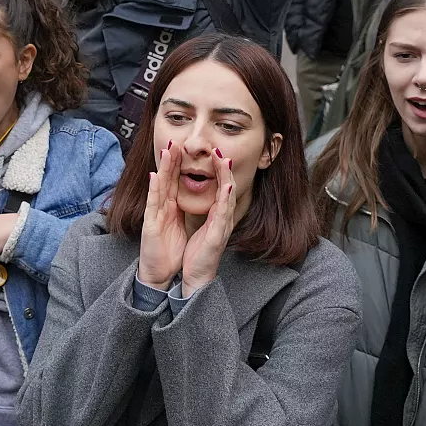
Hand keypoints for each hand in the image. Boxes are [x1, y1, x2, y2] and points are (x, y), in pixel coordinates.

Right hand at [138, 141, 187, 290]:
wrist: (160, 273)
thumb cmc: (169, 252)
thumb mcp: (179, 227)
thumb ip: (180, 209)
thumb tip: (186, 195)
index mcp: (171, 208)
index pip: (176, 182)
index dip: (180, 165)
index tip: (186, 148)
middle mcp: (162, 208)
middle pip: (167, 179)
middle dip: (171, 160)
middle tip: (175, 140)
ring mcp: (155, 216)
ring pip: (159, 187)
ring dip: (163, 169)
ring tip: (166, 151)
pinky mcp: (150, 226)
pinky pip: (153, 206)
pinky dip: (154, 191)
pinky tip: (155, 177)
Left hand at [179, 148, 235, 291]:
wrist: (196, 276)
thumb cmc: (198, 252)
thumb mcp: (201, 226)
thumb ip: (205, 210)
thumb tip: (206, 195)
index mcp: (216, 213)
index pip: (219, 186)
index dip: (218, 168)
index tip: (213, 151)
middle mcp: (222, 217)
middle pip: (227, 186)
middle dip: (223, 167)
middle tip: (219, 148)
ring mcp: (222, 225)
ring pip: (228, 196)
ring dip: (227, 177)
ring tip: (224, 159)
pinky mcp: (218, 235)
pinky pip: (223, 214)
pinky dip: (226, 199)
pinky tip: (228, 186)